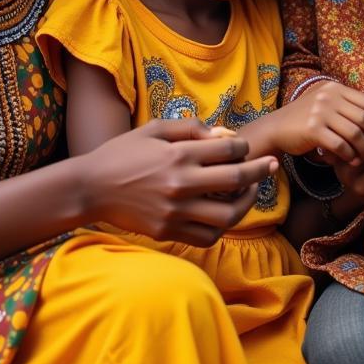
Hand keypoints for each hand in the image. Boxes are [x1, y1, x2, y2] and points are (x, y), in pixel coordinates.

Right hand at [83, 119, 277, 245]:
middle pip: (236, 179)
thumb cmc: (123, 153)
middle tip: (272, 166)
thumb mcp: (154, 128)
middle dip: (260, 171)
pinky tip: (225, 214)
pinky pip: (207, 235)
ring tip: (251, 193)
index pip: (228, 151)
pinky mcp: (168, 231)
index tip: (246, 148)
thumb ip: (189, 128)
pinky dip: (221, 227)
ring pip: (227, 214)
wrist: (91, 188)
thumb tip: (220, 134)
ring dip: (246, 203)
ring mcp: (176, 211)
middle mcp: (181, 183)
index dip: (244, 148)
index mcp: (179, 155)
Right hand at [271, 81, 363, 164]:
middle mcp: (328, 96)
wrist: (275, 129)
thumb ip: (348, 108)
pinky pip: (340, 144)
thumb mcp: (327, 105)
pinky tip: (350, 161)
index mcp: (335, 88)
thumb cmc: (306, 121)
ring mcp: (320, 111)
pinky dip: (349, 155)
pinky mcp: (312, 129)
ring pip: (355, 133)